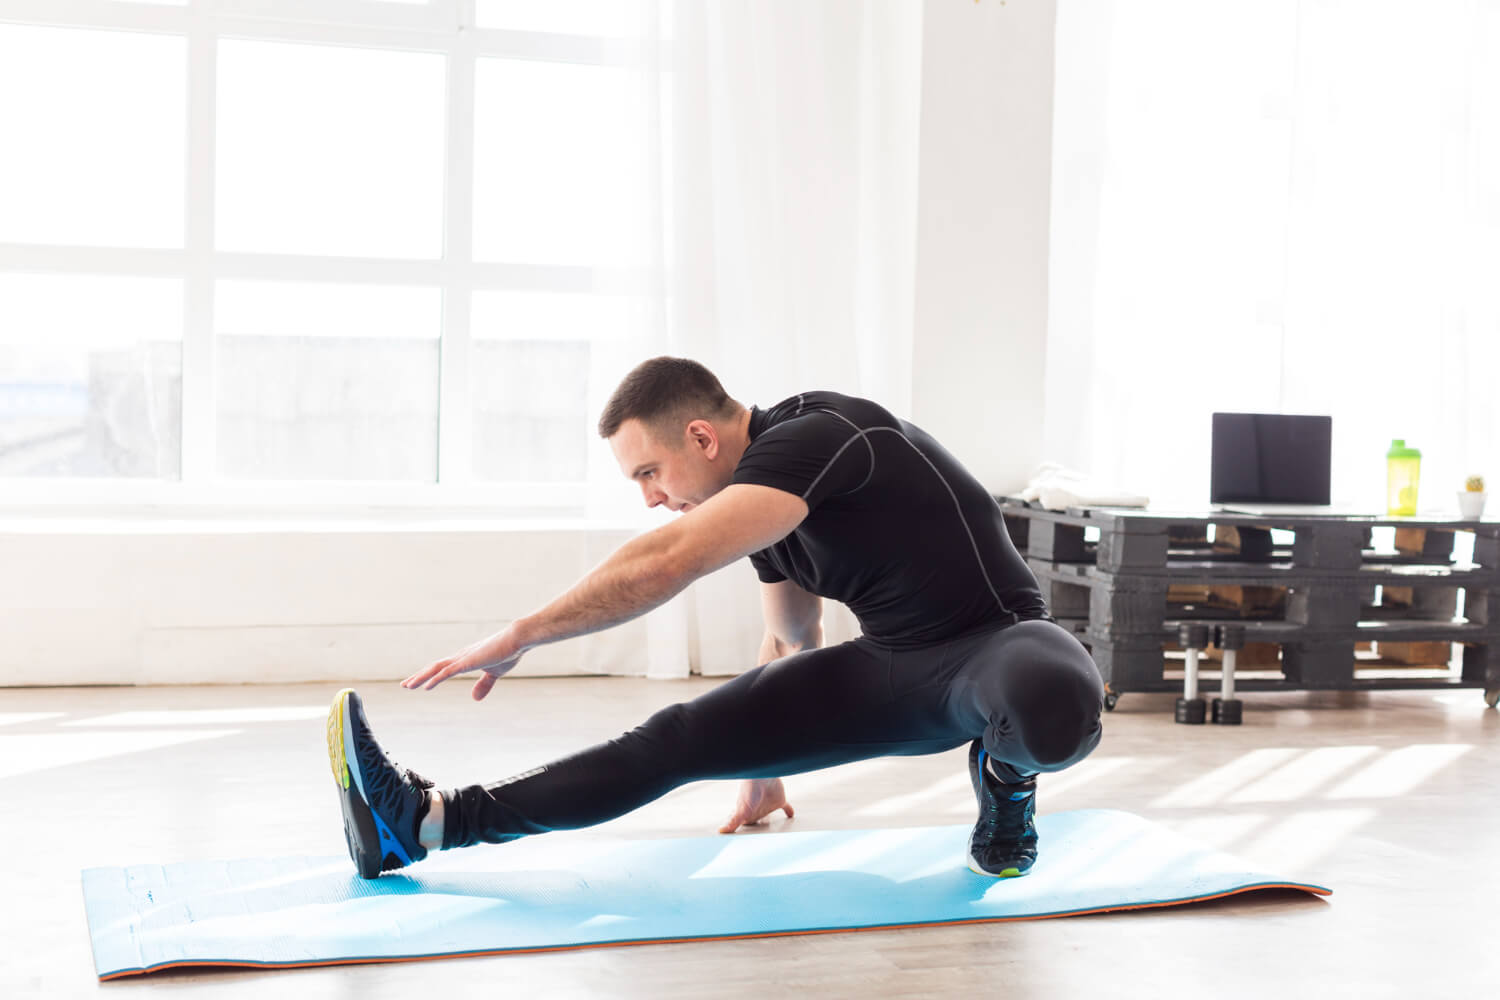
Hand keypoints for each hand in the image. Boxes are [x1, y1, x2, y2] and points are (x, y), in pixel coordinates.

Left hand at [402, 625, 527, 700]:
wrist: (517, 639)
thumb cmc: (508, 652)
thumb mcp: (495, 672)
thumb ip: (484, 684)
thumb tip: (474, 699)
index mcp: (466, 659)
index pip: (442, 667)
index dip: (429, 674)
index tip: (417, 681)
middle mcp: (460, 657)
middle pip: (434, 667)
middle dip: (419, 676)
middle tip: (405, 685)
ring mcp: (463, 659)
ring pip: (436, 669)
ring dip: (421, 677)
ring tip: (408, 686)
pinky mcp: (468, 662)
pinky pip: (447, 672)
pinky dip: (435, 679)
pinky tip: (426, 686)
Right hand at [718, 777, 794, 833]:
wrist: (762, 775)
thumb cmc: (749, 792)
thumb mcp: (741, 810)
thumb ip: (733, 822)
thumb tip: (721, 831)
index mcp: (746, 813)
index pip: (742, 823)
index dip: (740, 828)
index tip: (737, 835)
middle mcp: (756, 809)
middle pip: (756, 821)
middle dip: (756, 828)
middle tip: (757, 837)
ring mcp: (767, 805)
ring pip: (768, 815)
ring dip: (770, 822)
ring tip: (773, 830)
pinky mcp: (778, 800)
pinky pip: (785, 807)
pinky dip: (788, 810)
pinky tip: (791, 814)